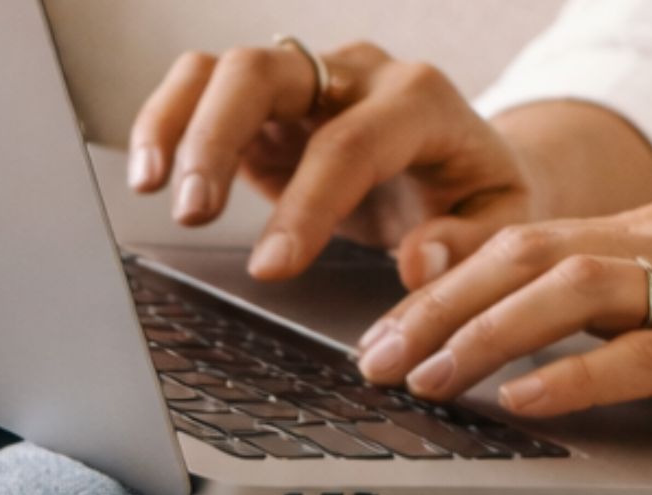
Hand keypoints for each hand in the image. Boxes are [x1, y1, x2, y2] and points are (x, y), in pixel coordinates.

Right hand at [128, 40, 543, 286]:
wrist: (460, 160)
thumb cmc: (474, 194)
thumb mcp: (503, 223)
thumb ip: (469, 244)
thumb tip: (420, 262)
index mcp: (418, 99)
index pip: (351, 142)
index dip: (307, 205)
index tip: (271, 269)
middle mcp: (352, 74)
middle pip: (265, 72)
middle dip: (218, 139)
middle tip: (193, 214)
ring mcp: (301, 80)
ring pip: (220, 69)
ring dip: (176, 124)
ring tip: (149, 189)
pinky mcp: (261, 104)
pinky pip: (198, 88)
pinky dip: (165, 123)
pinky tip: (148, 176)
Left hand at [354, 202, 651, 440]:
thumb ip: (577, 307)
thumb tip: (468, 322)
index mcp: (648, 232)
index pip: (518, 244)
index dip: (436, 290)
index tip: (373, 338)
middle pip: (531, 257)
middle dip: (439, 309)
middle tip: (373, 363)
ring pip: (576, 292)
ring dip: (487, 336)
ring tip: (429, 380)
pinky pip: (643, 357)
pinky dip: (573, 376)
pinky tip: (521, 400)